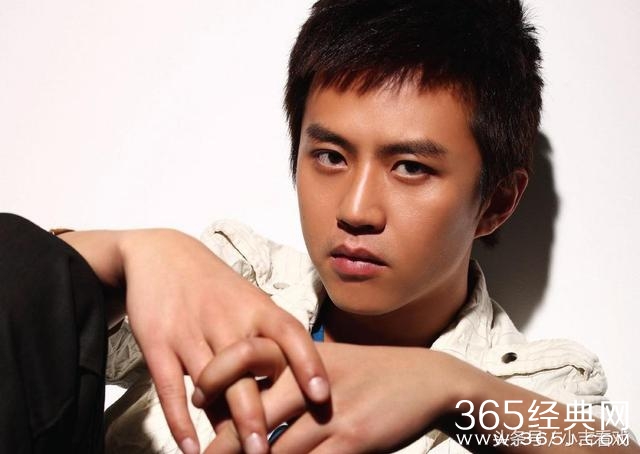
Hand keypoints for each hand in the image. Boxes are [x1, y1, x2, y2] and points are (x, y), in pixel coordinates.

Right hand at [64, 228, 329, 453]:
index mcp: (256, 306)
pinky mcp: (158, 340)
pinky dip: (179, 418)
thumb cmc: (215, 288)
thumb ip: (263, 346)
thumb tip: (281, 398)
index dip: (308, 362)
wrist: (161, 254)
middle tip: (268, 449)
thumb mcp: (247, 303)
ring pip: (211, 380)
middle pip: (247, 368)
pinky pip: (169, 385)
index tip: (322, 395)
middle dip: (258, 411)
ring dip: (225, 421)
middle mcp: (227, 318)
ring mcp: (191, 330)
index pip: (289, 332)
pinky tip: (190, 446)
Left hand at [196, 338, 471, 453]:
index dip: (217, 376)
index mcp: (304, 355)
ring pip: (276, 448)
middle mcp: (313, 379)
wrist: (427, 379)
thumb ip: (293, 374)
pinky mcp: (354, 438)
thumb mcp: (331, 361)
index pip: (248, 357)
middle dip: (223, 442)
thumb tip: (251, 400)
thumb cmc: (372, 372)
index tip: (197, 396)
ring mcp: (333, 411)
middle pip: (253, 411)